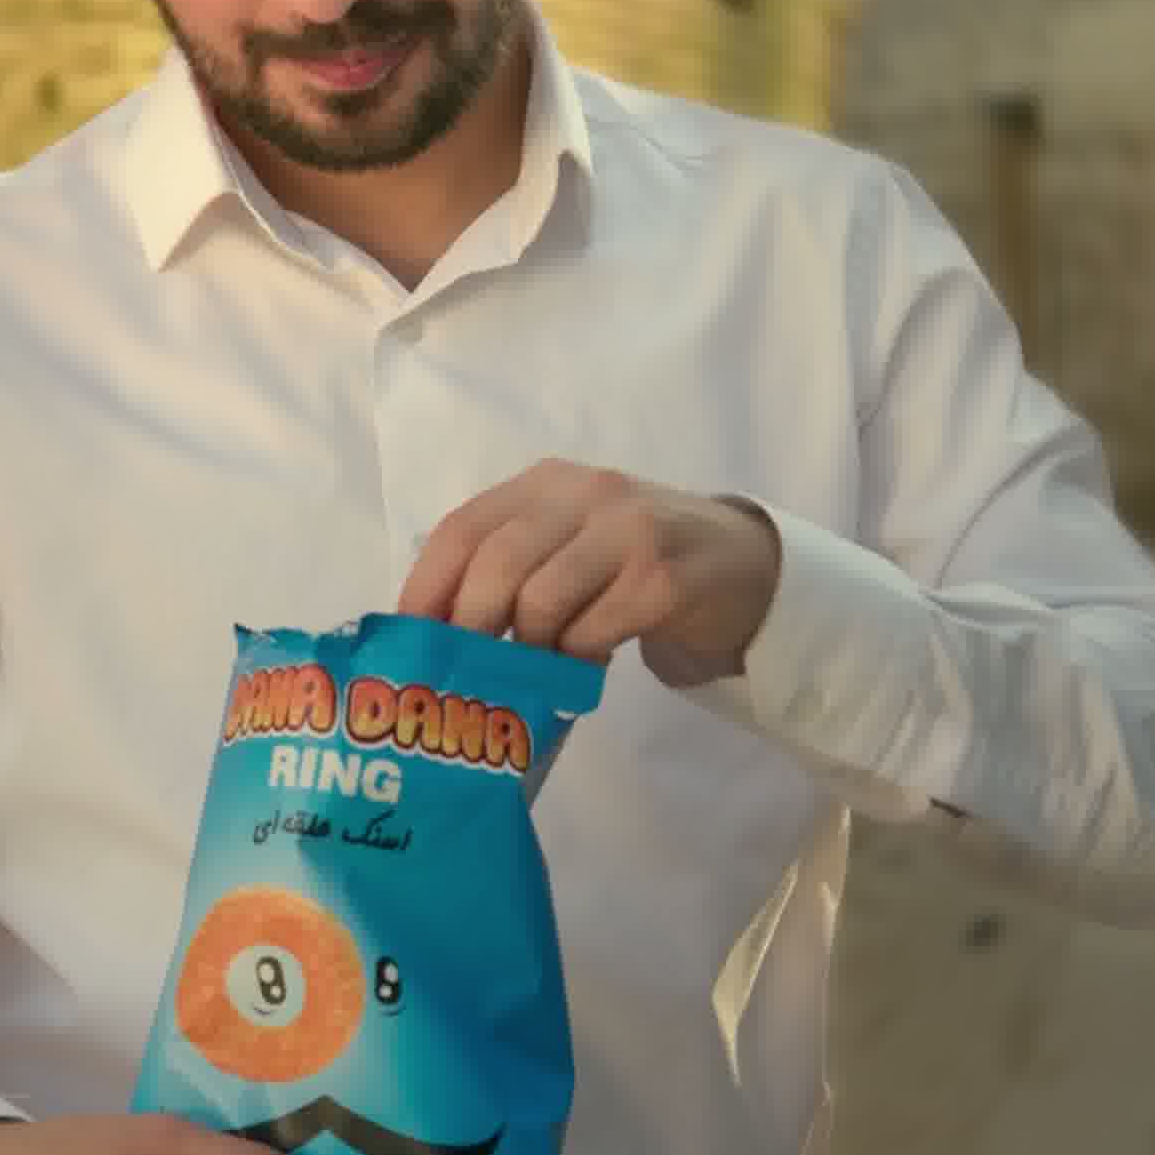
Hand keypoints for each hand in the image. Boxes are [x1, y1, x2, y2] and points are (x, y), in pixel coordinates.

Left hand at [397, 459, 779, 689]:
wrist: (744, 568)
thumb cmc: (636, 562)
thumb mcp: (569, 543)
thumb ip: (512, 565)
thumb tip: (435, 628)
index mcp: (547, 483)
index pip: (463, 528)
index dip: (426, 586)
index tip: (410, 638)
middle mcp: (586, 494)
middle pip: (496, 564)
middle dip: (470, 627)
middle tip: (466, 671)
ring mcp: (629, 532)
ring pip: (540, 601)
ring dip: (529, 649)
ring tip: (537, 668)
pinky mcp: (664, 580)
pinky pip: (591, 631)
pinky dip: (575, 660)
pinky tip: (584, 668)